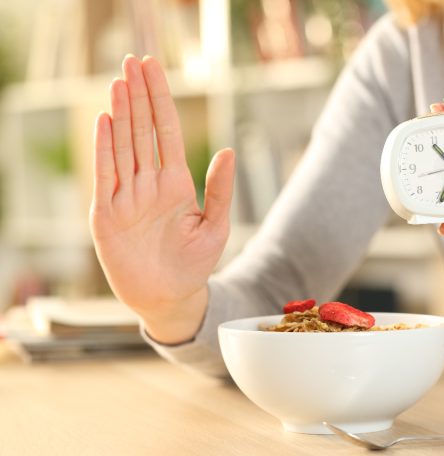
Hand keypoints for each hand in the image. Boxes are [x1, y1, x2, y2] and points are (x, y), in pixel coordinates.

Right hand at [90, 55, 234, 342]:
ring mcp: (127, 197)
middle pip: (142, 131)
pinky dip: (105, 149)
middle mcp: (149, 184)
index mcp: (175, 183)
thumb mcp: (214, 226)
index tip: (154, 70)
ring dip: (120, 113)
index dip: (161, 100)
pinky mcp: (107, 215)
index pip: (167, 132)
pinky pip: (106, 176)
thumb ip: (220, 190)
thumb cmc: (194, 264)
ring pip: (123, 146)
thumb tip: (228, 150)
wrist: (171, 297)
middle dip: (138, 96)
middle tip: (132, 61)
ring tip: (119, 82)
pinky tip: (105, 121)